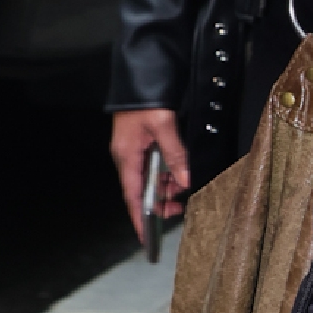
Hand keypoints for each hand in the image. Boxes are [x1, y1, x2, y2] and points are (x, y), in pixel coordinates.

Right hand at [110, 108, 188, 237]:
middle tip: (178, 209)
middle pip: (142, 189)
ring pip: (150, 178)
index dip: (139, 217)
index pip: (132, 195)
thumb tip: (185, 180)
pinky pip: (153, 165)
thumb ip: (175, 154)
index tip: (145, 237)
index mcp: (126, 156)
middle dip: (159, 202)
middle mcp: (127, 156)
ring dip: (166, 185)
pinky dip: (166, 171)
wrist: (141, 76)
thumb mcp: (163, 126)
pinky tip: (179, 172)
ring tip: (183, 186)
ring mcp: (134, 150)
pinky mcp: (142, 143)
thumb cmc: (145, 99)